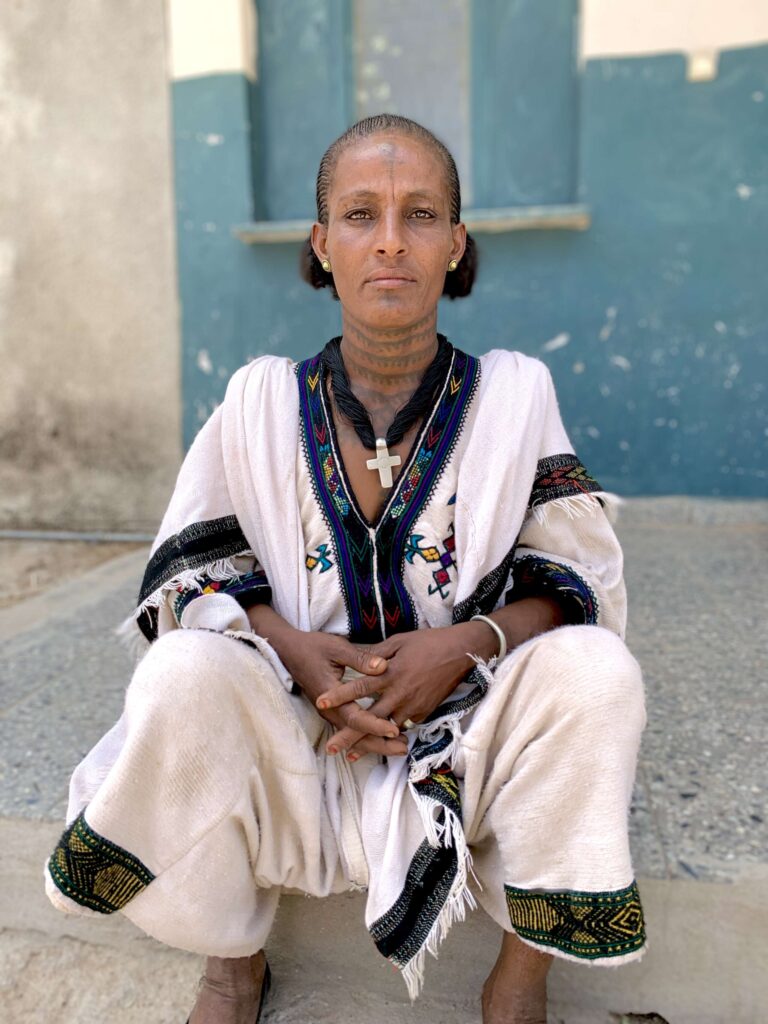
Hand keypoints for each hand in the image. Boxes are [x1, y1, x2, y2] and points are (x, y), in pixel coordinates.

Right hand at [247, 604, 407, 756]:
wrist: (288, 651)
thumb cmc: (313, 647)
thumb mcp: (337, 647)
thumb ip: (360, 659)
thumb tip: (383, 666)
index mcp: (330, 694)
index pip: (354, 717)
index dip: (374, 725)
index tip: (393, 730)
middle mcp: (329, 709)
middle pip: (355, 734)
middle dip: (379, 743)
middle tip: (403, 748)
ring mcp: (329, 712)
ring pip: (352, 735)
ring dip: (375, 743)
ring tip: (399, 748)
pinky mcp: (332, 711)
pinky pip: (349, 729)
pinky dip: (366, 737)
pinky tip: (381, 742)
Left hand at [316, 623, 484, 754]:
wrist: (461, 652)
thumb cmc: (429, 642)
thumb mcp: (399, 641)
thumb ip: (377, 654)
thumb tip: (360, 662)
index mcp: (390, 673)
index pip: (359, 687)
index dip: (339, 695)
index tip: (320, 702)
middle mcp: (399, 693)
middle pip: (369, 718)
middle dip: (349, 735)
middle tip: (331, 748)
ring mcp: (413, 706)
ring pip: (386, 729)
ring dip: (369, 742)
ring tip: (351, 754)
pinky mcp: (424, 712)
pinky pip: (404, 724)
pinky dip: (391, 733)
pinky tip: (380, 743)